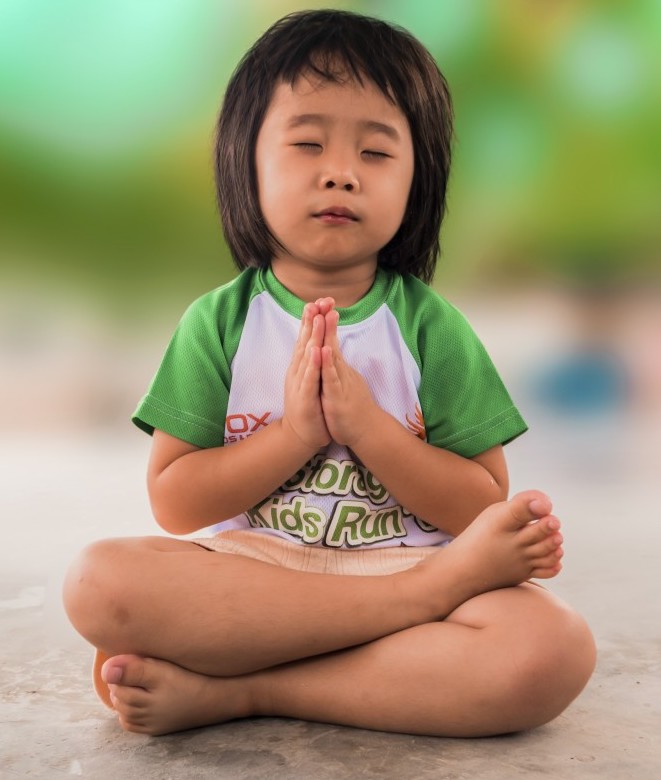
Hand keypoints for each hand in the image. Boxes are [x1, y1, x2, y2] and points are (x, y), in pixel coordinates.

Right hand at [282, 302, 330, 449]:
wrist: (300, 434)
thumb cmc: (309, 405)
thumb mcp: (310, 378)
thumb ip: (311, 360)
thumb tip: (315, 341)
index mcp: (301, 365)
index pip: (306, 338)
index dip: (312, 319)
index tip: (319, 300)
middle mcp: (298, 370)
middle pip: (304, 341)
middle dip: (310, 321)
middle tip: (316, 301)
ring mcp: (300, 383)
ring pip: (306, 356)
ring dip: (311, 336)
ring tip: (317, 318)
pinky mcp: (304, 397)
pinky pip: (309, 378)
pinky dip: (313, 364)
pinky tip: (317, 351)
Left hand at [320, 308, 380, 447]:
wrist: (367, 431)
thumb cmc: (354, 407)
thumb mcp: (345, 381)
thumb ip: (338, 366)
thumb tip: (333, 350)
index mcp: (338, 368)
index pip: (330, 341)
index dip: (325, 323)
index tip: (320, 303)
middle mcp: (340, 371)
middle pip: (332, 342)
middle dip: (326, 321)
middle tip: (323, 299)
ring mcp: (340, 383)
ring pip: (332, 356)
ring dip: (327, 335)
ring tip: (322, 316)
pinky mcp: (337, 397)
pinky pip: (331, 378)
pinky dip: (327, 364)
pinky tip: (323, 350)